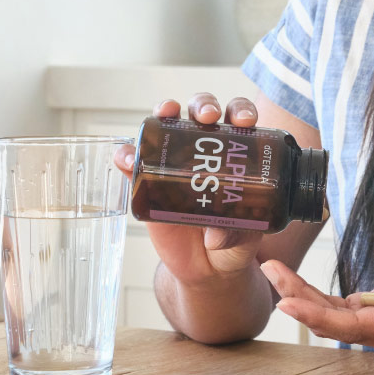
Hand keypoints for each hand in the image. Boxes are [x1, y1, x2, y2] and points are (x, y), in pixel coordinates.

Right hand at [112, 93, 263, 287]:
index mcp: (236, 155)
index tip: (246, 121)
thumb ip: (237, 235)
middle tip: (207, 117)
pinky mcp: (149, 183)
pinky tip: (128, 157)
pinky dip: (128, 154)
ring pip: (167, 124)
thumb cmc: (234, 243)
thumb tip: (215, 235)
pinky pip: (134, 162)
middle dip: (203, 105)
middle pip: (202, 112)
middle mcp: (205, 151)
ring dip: (165, 111)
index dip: (241, 111)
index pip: (239, 120)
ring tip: (166, 114)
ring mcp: (175, 164)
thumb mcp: (244, 239)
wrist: (206, 269)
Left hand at [260, 235, 373, 353]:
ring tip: (275, 270)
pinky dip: (318, 296)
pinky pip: (342, 309)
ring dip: (303, 296)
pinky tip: (297, 283)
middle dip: (298, 298)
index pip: (348, 325)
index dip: (314, 313)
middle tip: (269, 268)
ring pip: (333, 316)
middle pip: (333, 321)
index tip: (284, 300)